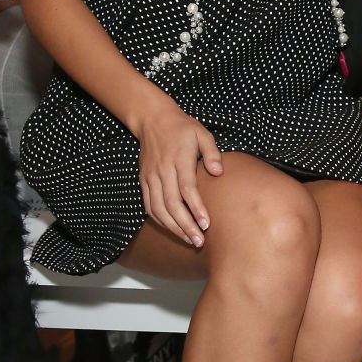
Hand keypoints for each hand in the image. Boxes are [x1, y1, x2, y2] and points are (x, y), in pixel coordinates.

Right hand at [136, 96, 223, 247]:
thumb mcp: (202, 133)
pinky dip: (160, 220)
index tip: (206, 224)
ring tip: (189, 240)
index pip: (187, 188)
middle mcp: (162, 170)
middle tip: (199, 241)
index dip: (196, 208)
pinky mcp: (144, 180)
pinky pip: (149, 205)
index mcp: (178, 159)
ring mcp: (150, 177)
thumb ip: (212, 152)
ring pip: (158, 208)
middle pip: (172, 204)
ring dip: (173, 227)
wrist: (152, 120)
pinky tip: (172, 230)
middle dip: (185, 225)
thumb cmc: (182, 128)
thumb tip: (218, 172)